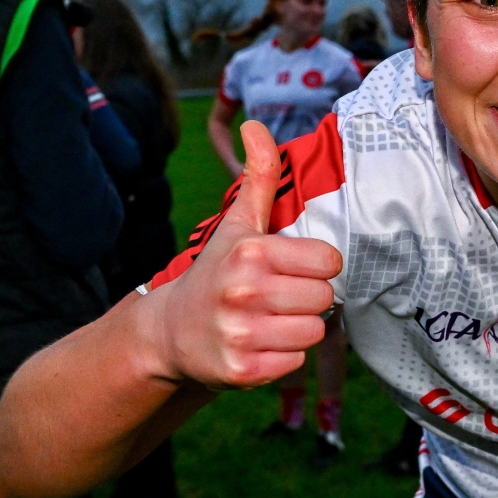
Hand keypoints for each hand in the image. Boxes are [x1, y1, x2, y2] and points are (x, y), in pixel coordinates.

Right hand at [150, 121, 341, 389]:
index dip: (314, 267)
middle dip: (307, 299)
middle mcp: (244, 292)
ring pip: (314, 333)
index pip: (329, 262)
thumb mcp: (236, 225)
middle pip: (325, 299)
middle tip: (276, 299)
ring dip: (297, 329)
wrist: (167, 333)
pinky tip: (258, 345)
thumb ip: (257, 178)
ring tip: (268, 321)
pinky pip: (295, 364)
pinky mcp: (241, 371)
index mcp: (251, 252)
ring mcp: (240, 334)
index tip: (289, 270)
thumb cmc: (215, 273)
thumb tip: (255, 125)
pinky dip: (282, 358)